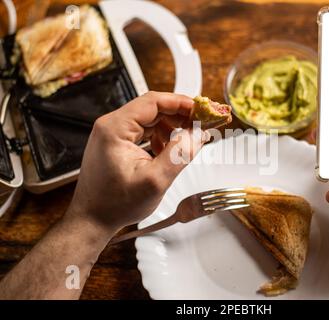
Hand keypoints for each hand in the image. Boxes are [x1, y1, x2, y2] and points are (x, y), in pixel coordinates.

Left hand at [65, 91, 208, 236]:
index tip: (201, 109)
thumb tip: (198, 134)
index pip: (154, 101)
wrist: (93, 220)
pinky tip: (169, 150)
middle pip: (153, 108)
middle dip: (180, 115)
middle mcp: (111, 126)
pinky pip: (145, 131)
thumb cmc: (114, 204)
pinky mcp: (117, 143)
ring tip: (187, 140)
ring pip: (151, 119)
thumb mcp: (154, 180)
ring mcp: (113, 134)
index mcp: (115, 128)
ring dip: (172, 126)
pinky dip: (161, 136)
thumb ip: (179, 154)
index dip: (182, 103)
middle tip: (201, 123)